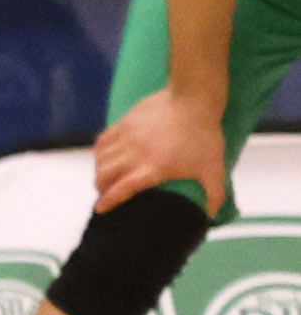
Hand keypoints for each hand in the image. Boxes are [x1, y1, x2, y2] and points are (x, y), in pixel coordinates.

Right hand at [95, 87, 229, 213]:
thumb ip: (214, 194)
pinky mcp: (124, 123)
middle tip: (105, 192)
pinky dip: (99, 152)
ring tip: (103, 176)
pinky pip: (102, 141)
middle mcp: (134, 155)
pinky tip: (103, 155)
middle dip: (101, 187)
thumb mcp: (214, 168)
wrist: (193, 100)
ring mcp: (127, 138)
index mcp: (152, 169)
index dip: (108, 202)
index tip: (100, 209)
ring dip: (99, 171)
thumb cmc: (204, 135)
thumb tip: (212, 214)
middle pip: (104, 175)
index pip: (121, 190)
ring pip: (101, 159)